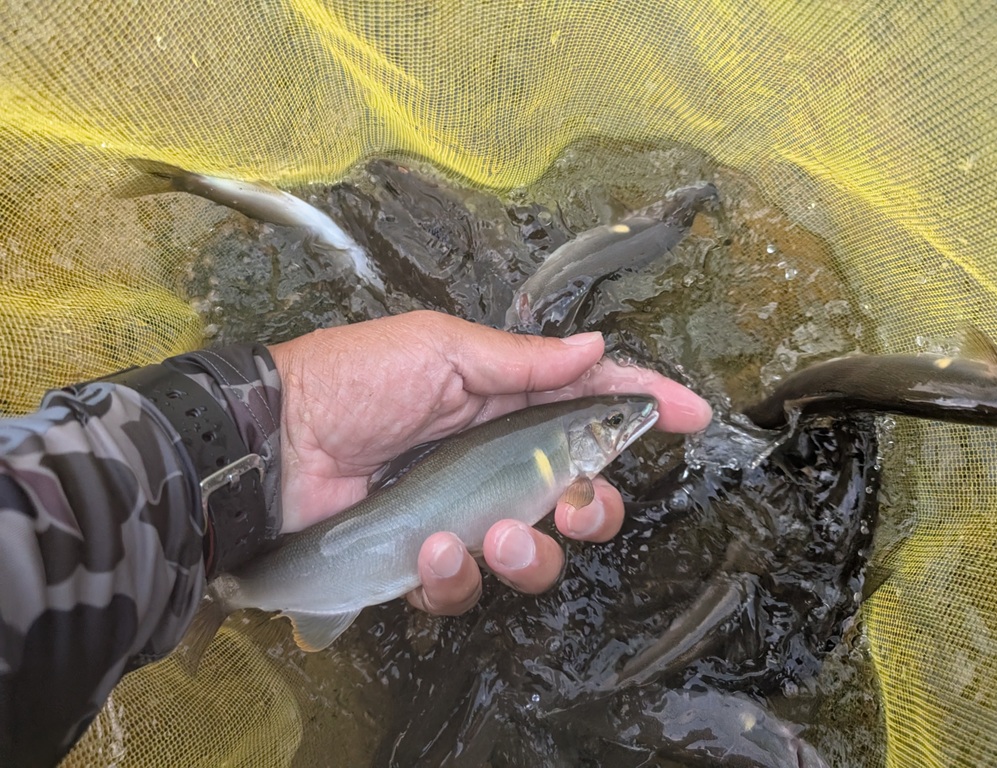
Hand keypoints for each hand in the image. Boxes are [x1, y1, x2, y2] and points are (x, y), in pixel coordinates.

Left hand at [268, 310, 711, 614]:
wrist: (272, 445)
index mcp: (503, 400)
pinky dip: (454, 575)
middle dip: (593, 507)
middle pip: (579, 495)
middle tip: (576, 505)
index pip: (590, 401)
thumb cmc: (352, 380)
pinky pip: (464, 586)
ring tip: (491, 535)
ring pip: (532, 554)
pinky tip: (428, 551)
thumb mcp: (440, 349)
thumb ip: (523, 361)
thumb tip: (597, 346)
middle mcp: (493, 459)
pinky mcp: (424, 561)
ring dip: (526, 553)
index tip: (694, 414)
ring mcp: (460, 514)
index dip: (644, 406)